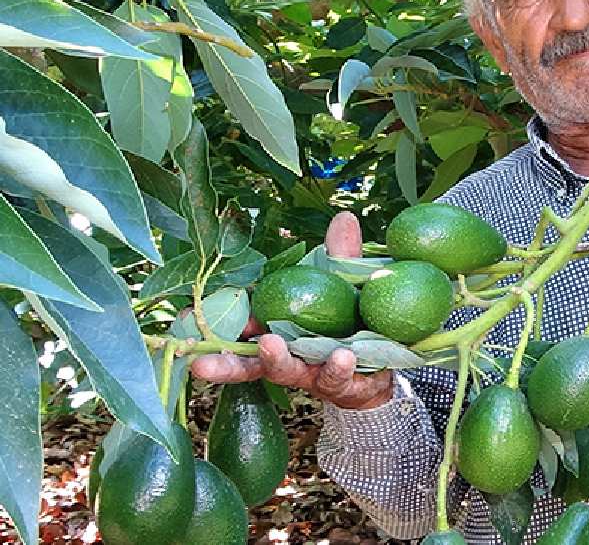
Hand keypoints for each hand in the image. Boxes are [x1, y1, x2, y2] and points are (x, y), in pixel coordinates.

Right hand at [190, 211, 393, 409]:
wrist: (388, 361)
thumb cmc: (353, 319)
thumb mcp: (347, 284)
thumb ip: (342, 256)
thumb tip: (343, 217)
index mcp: (278, 327)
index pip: (241, 323)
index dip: (213, 322)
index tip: (187, 316)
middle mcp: (287, 354)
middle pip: (250, 360)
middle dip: (225, 361)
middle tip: (201, 361)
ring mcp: (310, 372)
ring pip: (286, 371)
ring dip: (275, 360)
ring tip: (270, 345)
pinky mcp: (340, 384)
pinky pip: (336, 378)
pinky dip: (336, 368)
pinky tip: (342, 357)